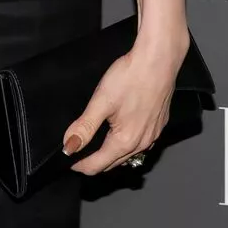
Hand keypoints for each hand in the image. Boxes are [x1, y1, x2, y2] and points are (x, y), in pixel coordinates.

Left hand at [63, 32, 188, 174]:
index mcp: (125, 142)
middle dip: (94, 161)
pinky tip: (119, 131)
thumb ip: (85, 126)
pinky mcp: (159, 124)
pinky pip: (140, 143)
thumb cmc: (131, 78)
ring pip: (128, 154)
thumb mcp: (101, 101)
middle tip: (77, 152)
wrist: (159, 60)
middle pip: (113, 163)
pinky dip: (125, 143)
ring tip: (95, 144)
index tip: (67, 159)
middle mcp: (142, 144)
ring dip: (110, 153)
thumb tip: (69, 146)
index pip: (98, 166)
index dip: (80, 165)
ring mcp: (153, 135)